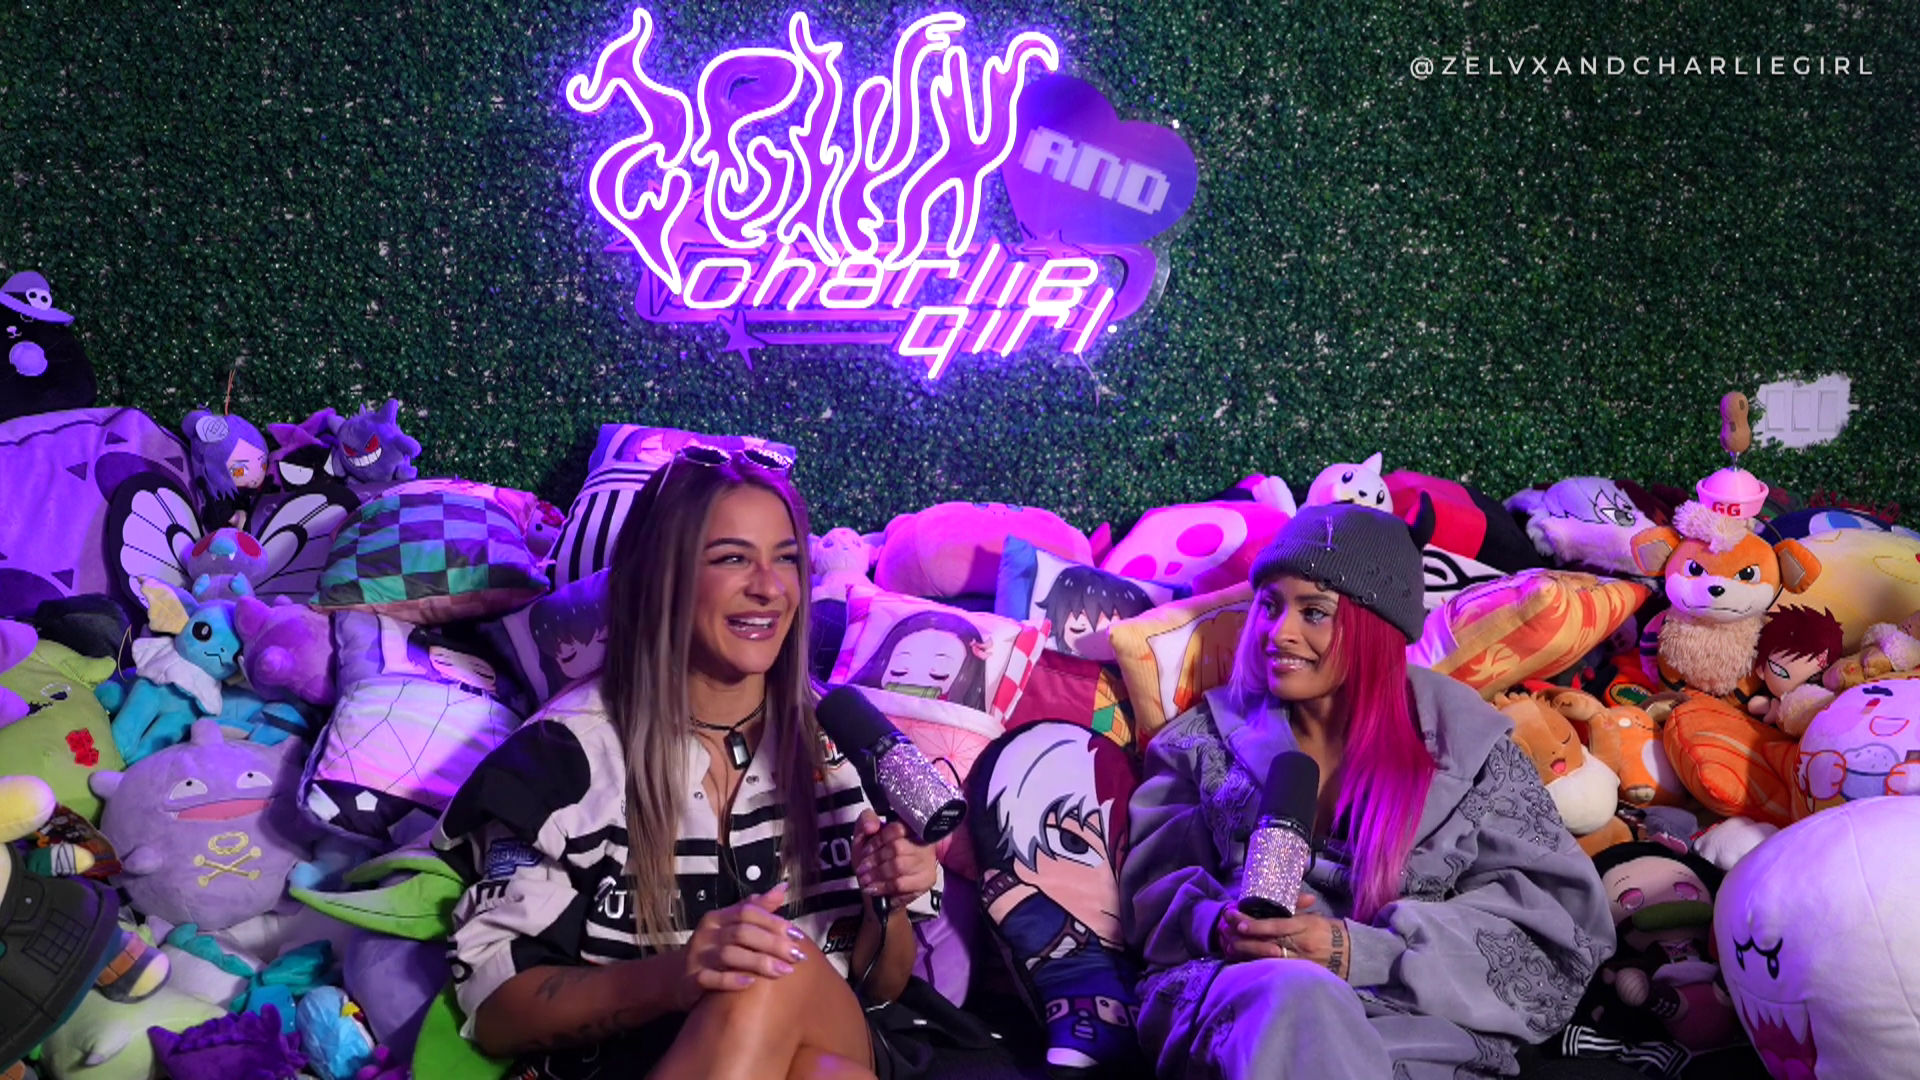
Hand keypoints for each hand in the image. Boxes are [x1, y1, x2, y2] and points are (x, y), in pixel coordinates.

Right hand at [676, 882, 807, 1008]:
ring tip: (783, 971)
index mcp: (718, 917)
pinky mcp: (692, 979)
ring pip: (730, 955)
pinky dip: (731, 980)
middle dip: (772, 944)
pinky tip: (751, 983)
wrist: (674, 977)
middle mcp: (707, 934)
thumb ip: (756, 908)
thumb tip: (783, 888)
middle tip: (797, 956)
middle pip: (742, 933)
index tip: (797, 935)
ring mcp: (698, 956)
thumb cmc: (711, 949)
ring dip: (760, 963)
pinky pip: (711, 978)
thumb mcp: (730, 925)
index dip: (773, 922)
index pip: (747, 912)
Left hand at [852, 810, 936, 908]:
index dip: (877, 841)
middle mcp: (924, 841)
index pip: (896, 828)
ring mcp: (928, 861)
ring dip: (877, 874)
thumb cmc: (873, 860)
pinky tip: (873, 888)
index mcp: (910, 826)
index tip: (865, 852)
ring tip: (865, 878)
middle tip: (863, 868)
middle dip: (875, 860)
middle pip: (897, 848)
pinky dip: (883, 886)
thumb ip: (865, 821)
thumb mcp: (864, 836)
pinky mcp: (927, 880)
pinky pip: (902, 883)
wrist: (878, 888)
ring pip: (899, 866)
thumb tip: (872, 826)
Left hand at [1216, 894, 1352, 979]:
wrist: (1354, 955)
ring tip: (1228, 944)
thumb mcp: (1314, 917)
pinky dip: (1256, 966)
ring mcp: (1300, 964)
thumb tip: (1275, 901)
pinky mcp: (1299, 976)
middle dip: (1243, 938)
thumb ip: (1295, 910)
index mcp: (1305, 928)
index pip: (1275, 927)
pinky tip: (1242, 960)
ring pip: (1266, 960)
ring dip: (1245, 953)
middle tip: (1225, 930)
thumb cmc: (1331, 932)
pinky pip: (1274, 972)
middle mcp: (1301, 947)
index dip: (1255, 925)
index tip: (1237, 920)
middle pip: (1266, 944)